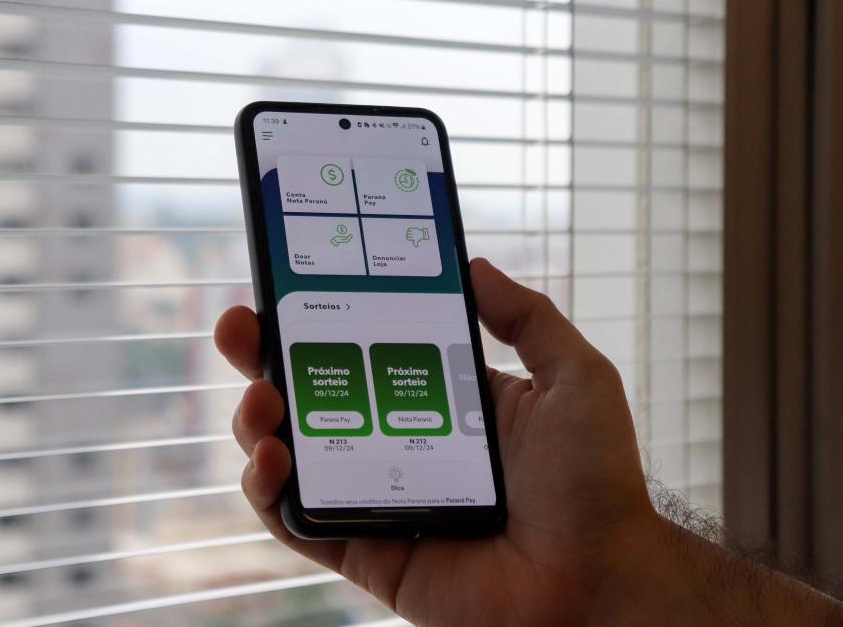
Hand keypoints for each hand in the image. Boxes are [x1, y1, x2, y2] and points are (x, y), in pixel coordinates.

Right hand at [214, 258, 660, 625]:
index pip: (363, 346)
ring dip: (256, 419)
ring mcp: (376, 495)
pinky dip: (267, 490)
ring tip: (264, 400)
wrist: (600, 578)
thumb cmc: (596, 482)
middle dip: (264, 357)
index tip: (286, 283)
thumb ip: (526, 317)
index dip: (317, 316)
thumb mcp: (572, 375)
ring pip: (289, 452)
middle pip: (311, 392)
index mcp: (437, 397)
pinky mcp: (364, 549)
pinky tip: (271, 457)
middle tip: (242, 327)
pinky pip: (296, 521)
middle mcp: (397, 440)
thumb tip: (472, 265)